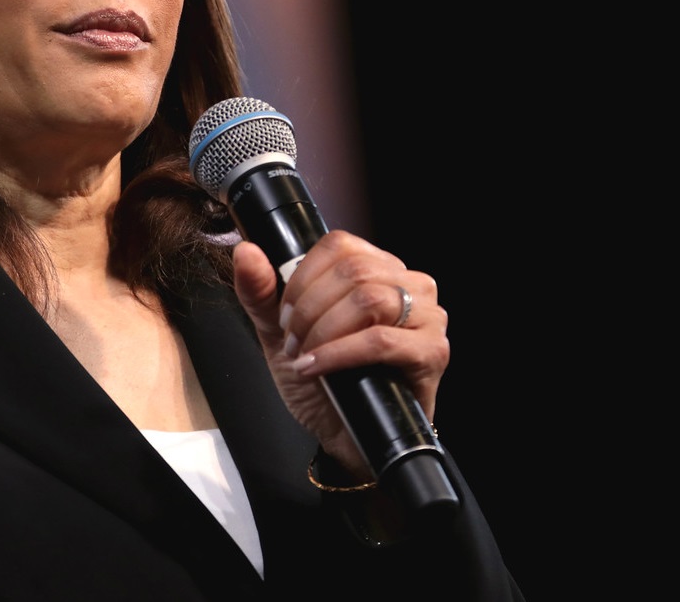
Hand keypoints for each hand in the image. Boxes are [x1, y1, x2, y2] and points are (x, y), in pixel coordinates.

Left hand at [230, 230, 447, 478]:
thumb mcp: (280, 331)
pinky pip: (381, 340)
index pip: (340, 245)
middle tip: (293, 342)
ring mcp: (428, 316)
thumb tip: (246, 251)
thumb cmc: (322, 379)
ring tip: (306, 356)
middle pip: (354, 270)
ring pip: (370, 300)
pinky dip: (339, 353)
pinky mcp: (433, 351)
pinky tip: (317, 368)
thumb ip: (260, 291)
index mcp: (377, 267)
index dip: (302, 277)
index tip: (284, 314)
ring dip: (324, 330)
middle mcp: (410, 284)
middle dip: (310, 309)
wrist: (345, 435)